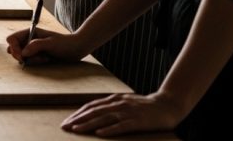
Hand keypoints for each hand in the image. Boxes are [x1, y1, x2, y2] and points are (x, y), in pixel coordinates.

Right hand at [5, 26, 87, 65]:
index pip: (12, 39)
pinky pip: (29, 61)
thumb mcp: (51, 43)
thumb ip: (36, 46)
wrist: (77, 49)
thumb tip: (23, 53)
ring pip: (22, 57)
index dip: (14, 48)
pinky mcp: (37, 56)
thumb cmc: (65, 43)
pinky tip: (46, 60)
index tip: (21, 57)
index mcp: (30, 32)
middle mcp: (29, 39)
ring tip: (45, 58)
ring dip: (32, 60)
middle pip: (14, 49)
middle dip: (22, 56)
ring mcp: (32, 48)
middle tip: (35, 58)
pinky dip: (36, 63)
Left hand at [61, 92, 184, 136]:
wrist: (168, 105)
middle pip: (94, 111)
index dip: (78, 114)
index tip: (66, 122)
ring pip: (104, 118)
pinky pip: (122, 126)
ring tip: (76, 131)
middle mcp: (119, 104)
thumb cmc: (145, 107)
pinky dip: (110, 129)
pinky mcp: (138, 121)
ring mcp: (128, 112)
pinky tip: (100, 134)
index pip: (91, 106)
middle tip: (64, 127)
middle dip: (78, 120)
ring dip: (88, 124)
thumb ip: (112, 107)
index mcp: (114, 99)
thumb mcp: (125, 103)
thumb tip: (95, 115)